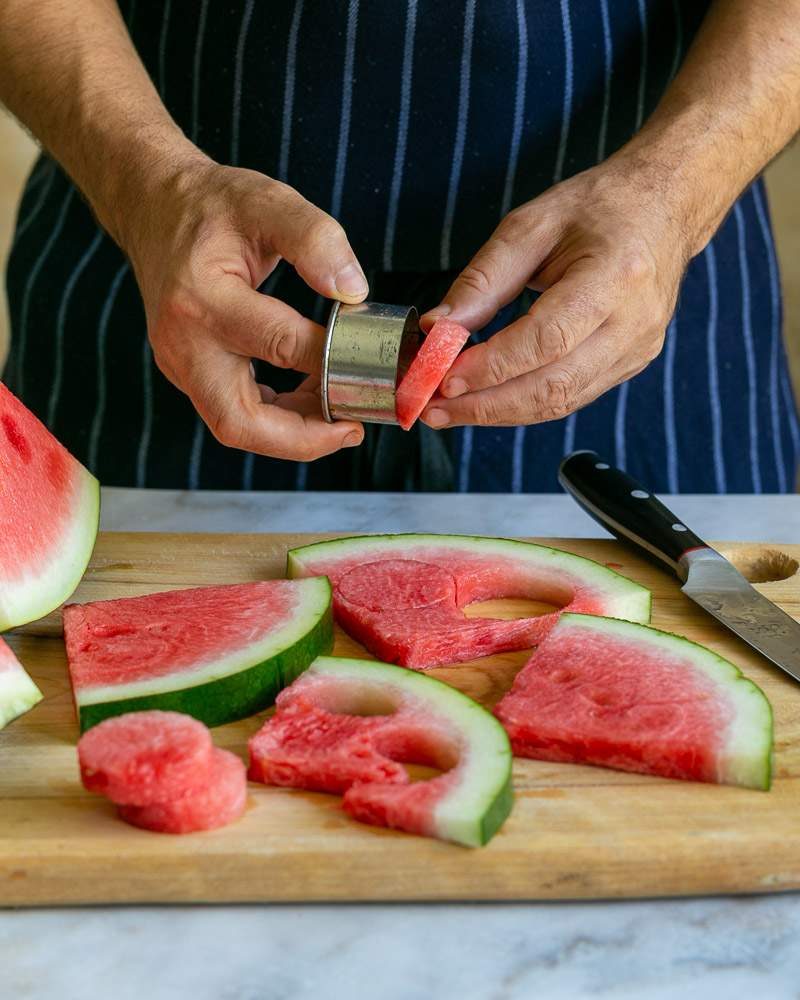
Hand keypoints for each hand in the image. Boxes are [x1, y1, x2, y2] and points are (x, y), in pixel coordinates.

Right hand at [120, 157, 367, 459]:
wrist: (155, 208)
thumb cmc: (214, 205)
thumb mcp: (267, 202)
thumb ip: (315, 239)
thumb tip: (354, 289)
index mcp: (203, 298)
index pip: (278, 344)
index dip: (332, 360)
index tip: (374, 360)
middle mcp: (184, 342)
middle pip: (239, 420)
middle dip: (302, 437)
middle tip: (353, 428)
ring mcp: (180, 364)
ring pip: (234, 426)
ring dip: (291, 434)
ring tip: (340, 417)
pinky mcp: (187, 373)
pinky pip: (232, 413)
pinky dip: (276, 419)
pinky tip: (313, 402)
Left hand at [420, 157, 692, 428]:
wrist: (666, 207)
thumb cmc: (600, 207)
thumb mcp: (532, 224)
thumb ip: (483, 279)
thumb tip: (438, 326)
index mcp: (616, 276)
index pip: (546, 340)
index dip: (492, 366)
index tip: (443, 378)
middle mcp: (634, 323)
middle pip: (553, 386)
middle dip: (486, 405)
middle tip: (433, 409)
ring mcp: (637, 350)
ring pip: (560, 402)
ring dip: (499, 413)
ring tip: (449, 411)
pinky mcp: (630, 364)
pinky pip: (571, 397)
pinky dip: (523, 404)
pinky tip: (487, 401)